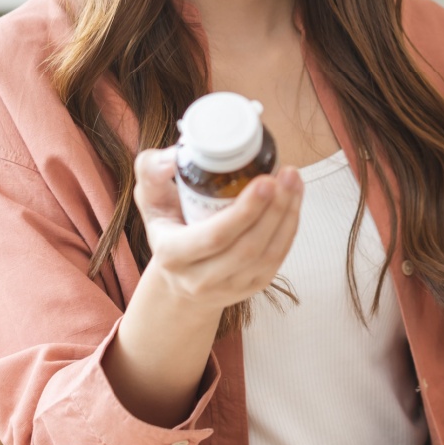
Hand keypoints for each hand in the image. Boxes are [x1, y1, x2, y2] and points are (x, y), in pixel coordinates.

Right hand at [130, 146, 302, 315]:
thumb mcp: (150, 198)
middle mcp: (199, 279)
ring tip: (293, 182)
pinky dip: (289, 228)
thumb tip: (173, 156)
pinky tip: (293, 202)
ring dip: (286, 216)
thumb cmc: (167, 227)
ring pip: (267, 256)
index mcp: (173, 255)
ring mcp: (228, 288)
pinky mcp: (251, 288)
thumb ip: (152, 170)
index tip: (264, 181)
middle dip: (273, 210)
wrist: (178, 278)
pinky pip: (277, 260)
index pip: (214, 237)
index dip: (244, 212)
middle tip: (286, 175)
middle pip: (247, 248)